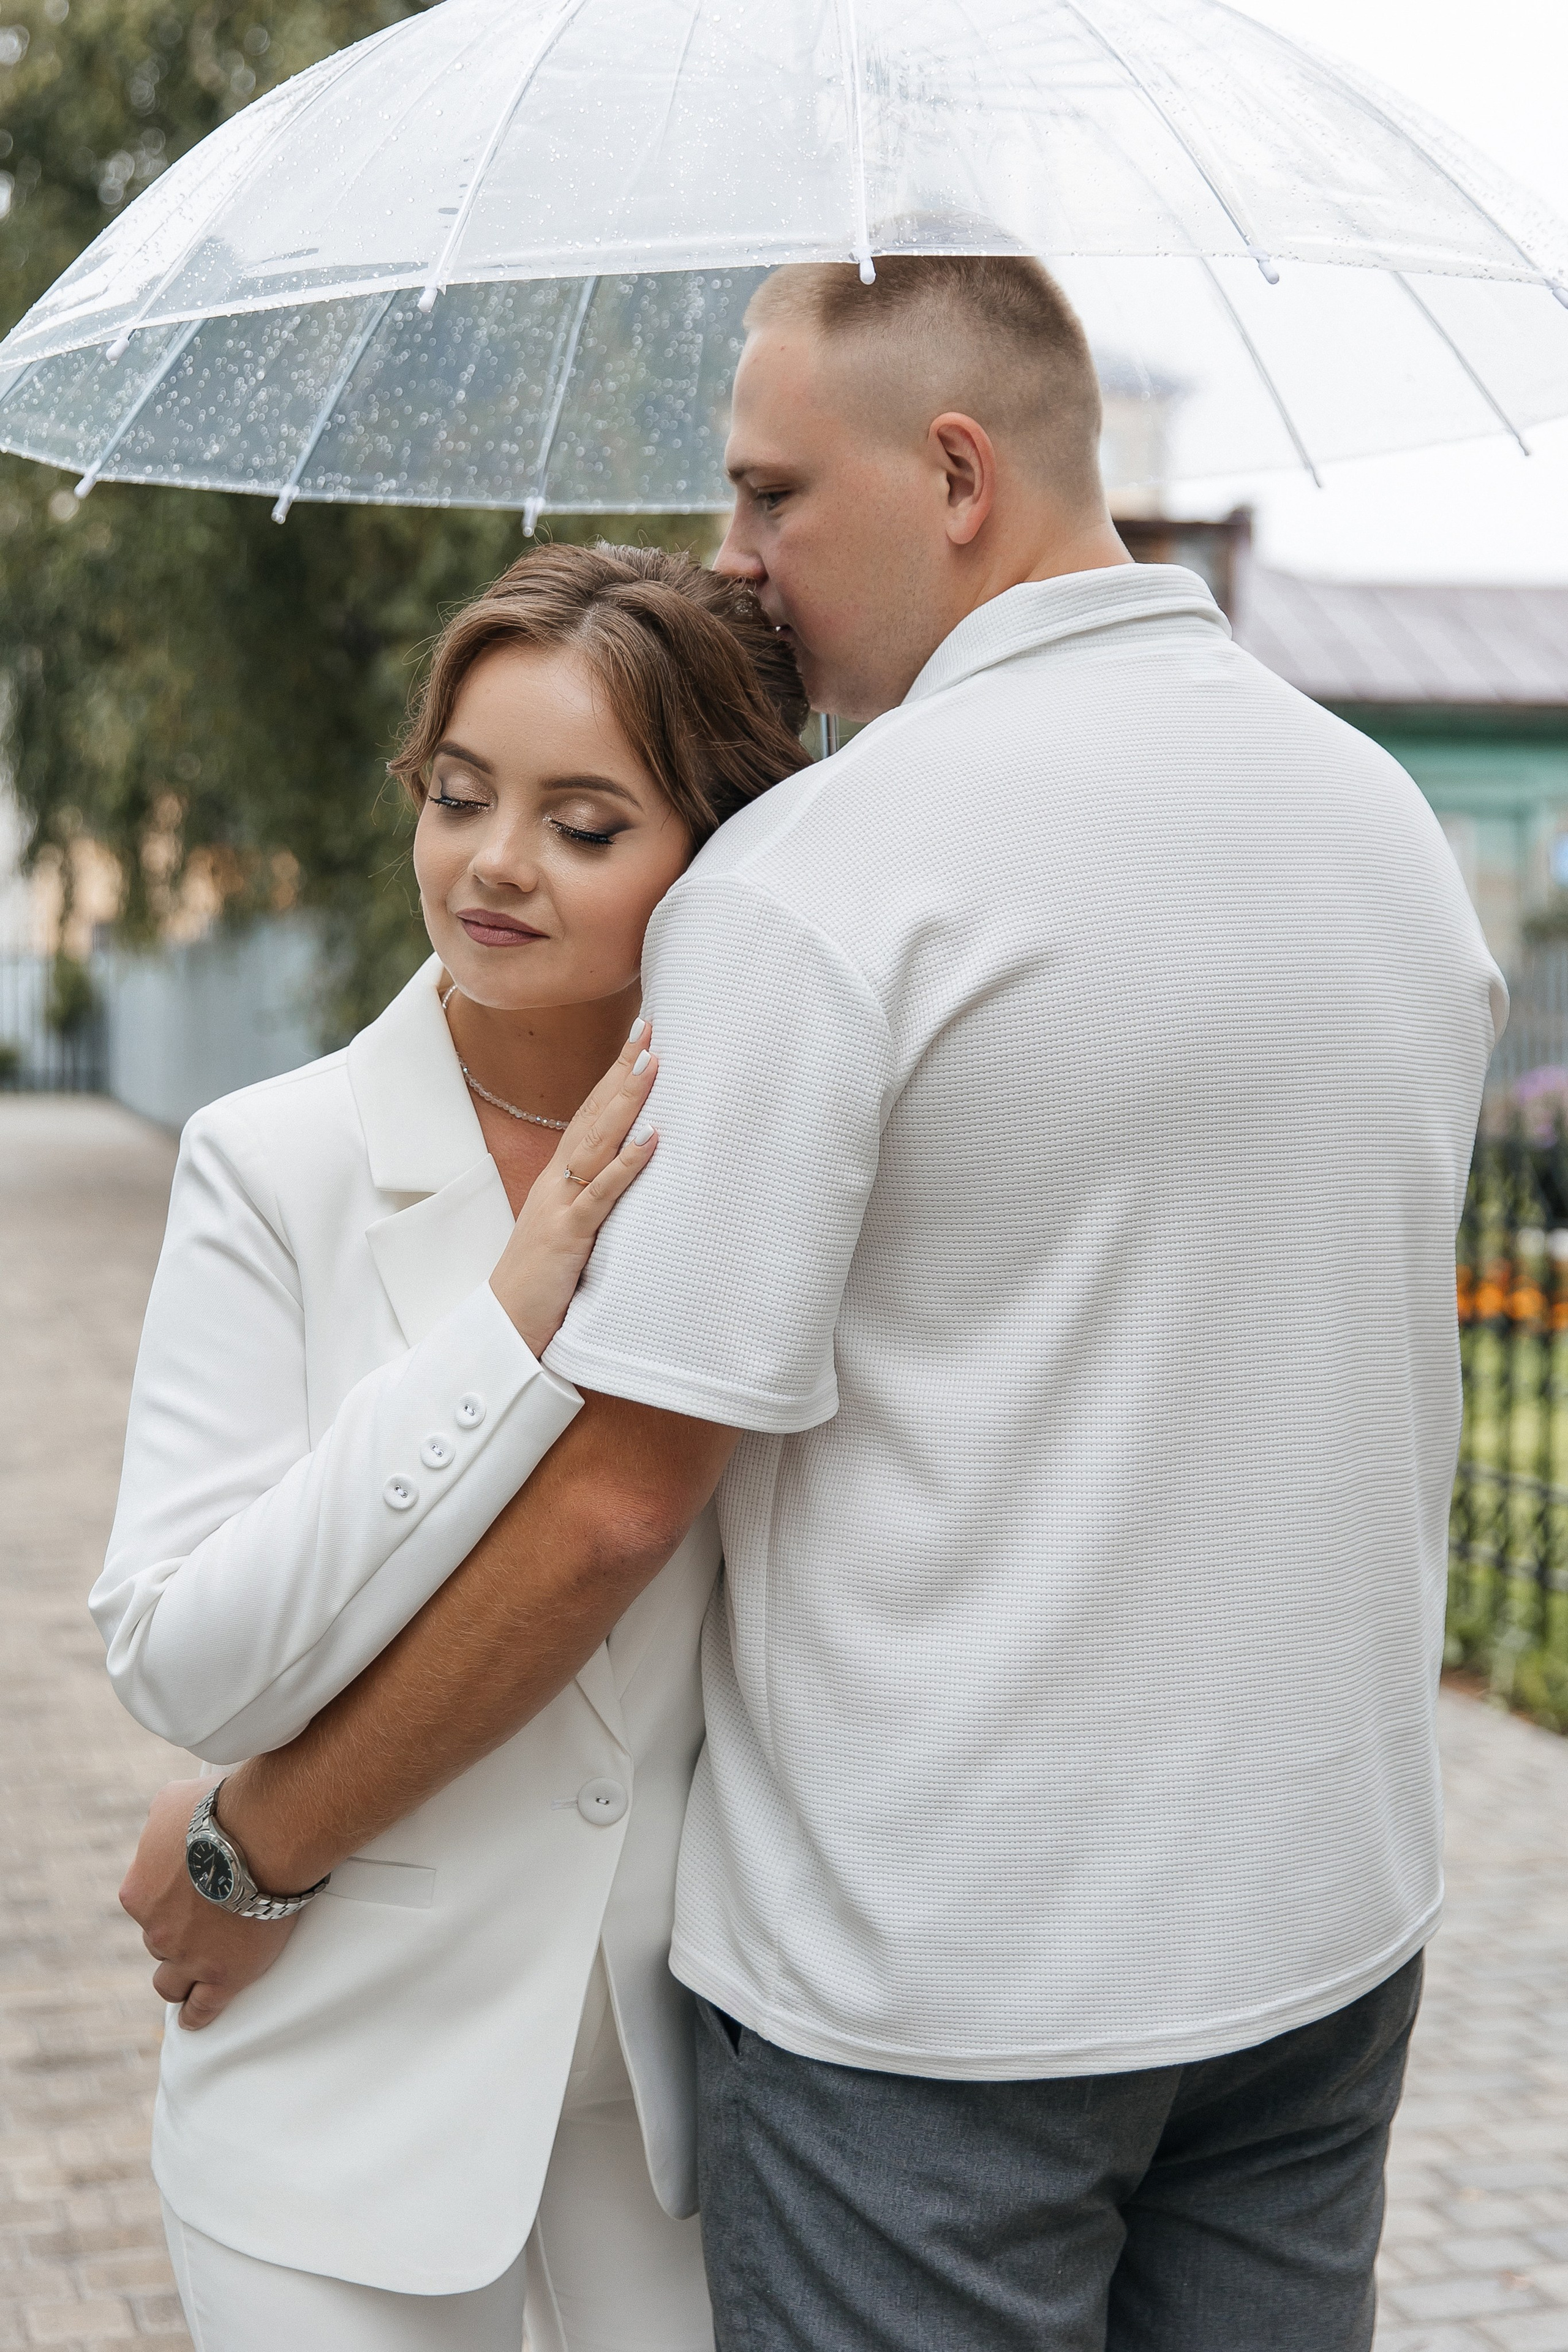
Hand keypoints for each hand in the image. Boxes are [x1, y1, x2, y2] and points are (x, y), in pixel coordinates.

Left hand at [119, 1777, 299, 2029]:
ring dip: (183, 1974)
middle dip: (178, 1933)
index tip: (190, 1890)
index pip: (144, 1905)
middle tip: (207, 1919)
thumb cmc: (225, 1809)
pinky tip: (195, 2017)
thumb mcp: (171, 1801)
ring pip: (172, 1981)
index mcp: (138, 1892)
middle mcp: (156, 1930)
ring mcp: (188, 1957)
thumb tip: (161, 1825)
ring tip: (198, 1972)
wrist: (266, 1833)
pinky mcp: (223, 1975)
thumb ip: (159, 1824)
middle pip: (160, 1942)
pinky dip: (196, 2014)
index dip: (168, 1898)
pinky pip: (202, 2008)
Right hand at [489, 1019, 658, 1354]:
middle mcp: (557, 1181)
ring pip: (598, 1141)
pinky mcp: (569, 1234)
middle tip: (649, 1029)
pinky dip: (628, 1164)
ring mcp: (561, 1204)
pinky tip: (652, 1139)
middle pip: (593, 1114)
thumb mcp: (568, 1229)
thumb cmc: (540, 1280)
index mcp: (557, 1179)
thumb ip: (591, 1200)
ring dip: (627, 1101)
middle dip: (622, 1070)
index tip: (638, 1041)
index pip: (589, 1116)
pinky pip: (602, 1193)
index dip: (613, 1077)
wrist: (503, 1325)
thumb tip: (624, 1176)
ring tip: (653, 1063)